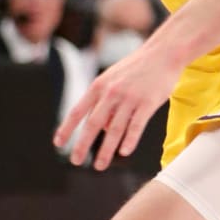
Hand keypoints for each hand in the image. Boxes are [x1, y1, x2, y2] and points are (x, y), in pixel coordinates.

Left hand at [54, 44, 178, 169]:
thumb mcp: (111, 80)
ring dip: (106, 150)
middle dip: (82, 144)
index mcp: (98, 86)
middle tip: (75, 161)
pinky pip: (136, 125)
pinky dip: (129, 140)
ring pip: (114, 129)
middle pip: (93, 124)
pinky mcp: (148, 103)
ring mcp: (129, 98)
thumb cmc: (134, 69)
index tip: (58, 143)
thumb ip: (104, 102)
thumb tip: (102, 129)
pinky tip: (123, 152)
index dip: (66, 128)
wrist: (161, 54)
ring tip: (99, 165)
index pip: (77, 111)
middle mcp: (110, 93)